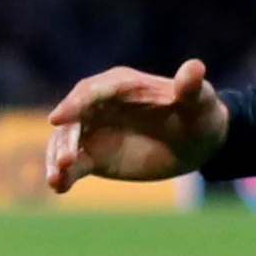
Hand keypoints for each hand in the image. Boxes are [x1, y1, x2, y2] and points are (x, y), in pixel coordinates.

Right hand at [44, 58, 228, 191]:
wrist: (197, 142)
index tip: (58, 118)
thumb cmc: (199, 113)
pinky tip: (58, 187)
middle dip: (65, 138)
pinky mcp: (95, 156)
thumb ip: (191, 87)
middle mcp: (100, 105)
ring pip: (67, 142)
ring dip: (58, 158)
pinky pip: (74, 164)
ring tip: (56, 179)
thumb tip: (195, 67)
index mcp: (121, 85)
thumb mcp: (200, 101)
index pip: (91, 92)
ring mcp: (95, 131)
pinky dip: (64, 175)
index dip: (74, 104)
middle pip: (73, 119)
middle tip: (64, 160)